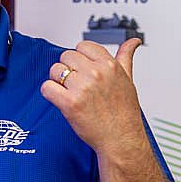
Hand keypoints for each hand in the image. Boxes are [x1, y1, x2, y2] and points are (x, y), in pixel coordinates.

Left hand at [40, 39, 146, 157]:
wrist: (121, 139)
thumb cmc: (124, 113)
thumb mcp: (128, 80)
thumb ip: (126, 57)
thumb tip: (133, 42)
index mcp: (110, 65)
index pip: (83, 46)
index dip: (80, 59)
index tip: (84, 70)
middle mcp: (96, 73)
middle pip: (66, 56)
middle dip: (68, 69)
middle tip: (77, 85)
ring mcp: (82, 87)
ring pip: (55, 70)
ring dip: (58, 81)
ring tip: (70, 94)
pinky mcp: (70, 103)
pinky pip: (47, 87)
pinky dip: (49, 93)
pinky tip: (61, 100)